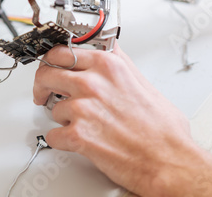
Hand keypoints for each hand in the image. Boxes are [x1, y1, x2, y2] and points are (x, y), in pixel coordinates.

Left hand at [33, 45, 211, 195]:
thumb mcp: (143, 81)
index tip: (49, 65)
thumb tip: (110, 50)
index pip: (62, 51)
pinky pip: (52, 135)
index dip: (52, 60)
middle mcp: (93, 82)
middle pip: (47, 73)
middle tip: (44, 92)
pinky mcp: (78, 134)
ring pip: (52, 107)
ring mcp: (83, 108)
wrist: (168, 160)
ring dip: (62, 117)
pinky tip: (75, 139)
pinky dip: (61, 140)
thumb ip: (120, 63)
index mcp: (108, 65)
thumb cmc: (162, 128)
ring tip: (81, 123)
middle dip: (42, 84)